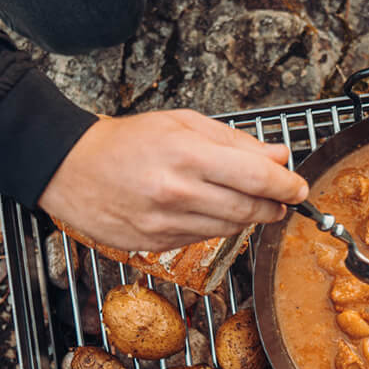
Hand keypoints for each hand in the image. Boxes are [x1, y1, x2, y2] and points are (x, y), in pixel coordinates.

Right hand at [38, 110, 310, 252]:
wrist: (69, 167)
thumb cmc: (127, 141)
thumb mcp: (183, 124)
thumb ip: (235, 142)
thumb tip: (278, 157)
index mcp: (188, 156)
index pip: (257, 177)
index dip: (287, 186)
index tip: (299, 188)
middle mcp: (178, 193)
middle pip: (249, 209)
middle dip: (274, 205)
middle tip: (283, 199)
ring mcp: (165, 223)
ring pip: (230, 228)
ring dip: (250, 218)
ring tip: (253, 203)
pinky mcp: (155, 244)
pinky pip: (203, 238)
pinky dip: (217, 225)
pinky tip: (213, 209)